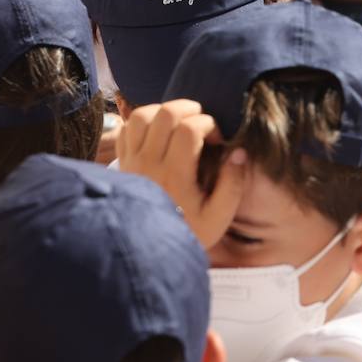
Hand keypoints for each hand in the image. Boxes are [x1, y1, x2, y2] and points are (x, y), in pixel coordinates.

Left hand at [118, 99, 244, 248]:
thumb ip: (233, 184)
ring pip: (141, 116)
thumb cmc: (187, 232)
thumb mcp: (218, 217)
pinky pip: (126, 129)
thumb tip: (239, 152)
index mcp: (175, 175)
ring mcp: (132, 162)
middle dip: (189, 109)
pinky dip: (142, 123)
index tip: (217, 140)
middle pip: (165, 115)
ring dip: (163, 111)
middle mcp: (149, 163)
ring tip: (179, 122)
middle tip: (202, 123)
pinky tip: (157, 133)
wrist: (146, 252)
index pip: (189, 128)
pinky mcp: (122, 164)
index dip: (208, 124)